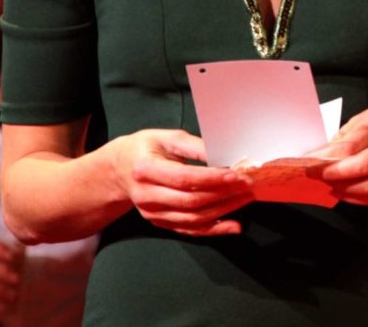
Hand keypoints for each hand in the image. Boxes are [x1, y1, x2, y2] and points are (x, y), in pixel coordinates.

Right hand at [110, 128, 253, 236]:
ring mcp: (152, 214)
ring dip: (224, 210)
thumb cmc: (146, 148)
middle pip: (191, 201)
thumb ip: (194, 146)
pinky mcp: (160, 223)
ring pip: (193, 218)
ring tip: (247, 197)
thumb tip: (223, 152)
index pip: (184, 179)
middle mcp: (146, 196)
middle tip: (249, 184)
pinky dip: (214, 230)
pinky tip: (234, 225)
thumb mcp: (166, 138)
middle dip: (224, 194)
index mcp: (145, 170)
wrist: (118, 171)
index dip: (212, 179)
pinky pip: (190, 230)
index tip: (237, 175)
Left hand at [318, 103, 367, 205]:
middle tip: (317, 176)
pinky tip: (347, 193)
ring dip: (347, 190)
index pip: (354, 143)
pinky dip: (360, 199)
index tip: (310, 162)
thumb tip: (325, 153)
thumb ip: (350, 133)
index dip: (329, 156)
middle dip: (335, 174)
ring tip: (331, 186)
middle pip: (364, 166)